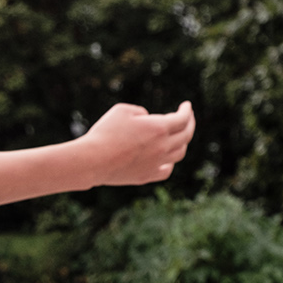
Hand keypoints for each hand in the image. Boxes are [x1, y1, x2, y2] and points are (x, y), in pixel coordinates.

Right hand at [79, 100, 194, 186]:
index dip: (187, 111)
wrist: (93, 160)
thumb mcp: (122, 110)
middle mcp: (163, 147)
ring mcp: (156, 163)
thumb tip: (147, 120)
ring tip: (178, 137)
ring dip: (182, 143)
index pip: (182, 119)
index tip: (186, 106)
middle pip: (186, 135)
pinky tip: (166, 158)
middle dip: (189, 124)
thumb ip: (140, 112)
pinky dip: (170, 162)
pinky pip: (166, 170)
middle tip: (187, 118)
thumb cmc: (105, 132)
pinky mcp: (146, 176)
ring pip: (179, 153)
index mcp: (159, 128)